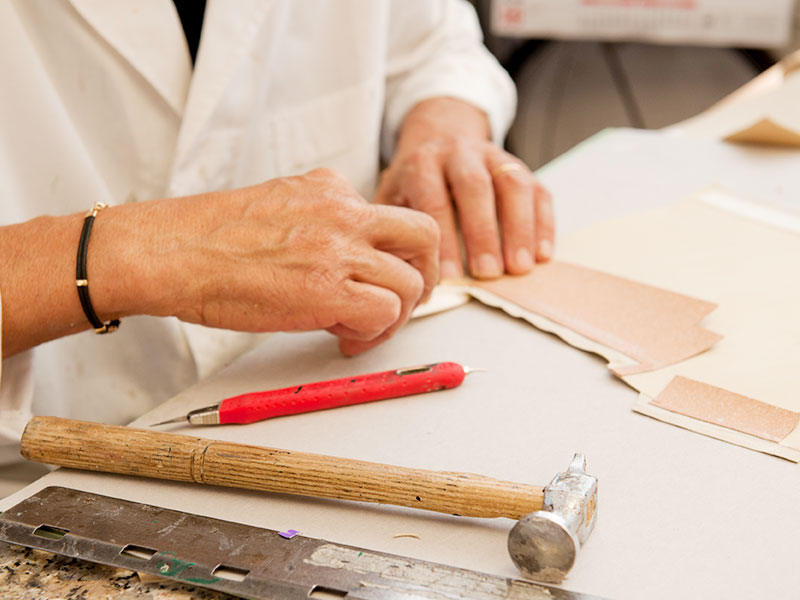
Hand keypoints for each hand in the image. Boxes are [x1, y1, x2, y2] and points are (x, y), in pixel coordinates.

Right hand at [94, 168, 438, 355]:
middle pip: (425, 235)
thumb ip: (319, 220)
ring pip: (411, 283)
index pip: (392, 216)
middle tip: (404, 300)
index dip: (397, 254)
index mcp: (330, 188)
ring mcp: (339, 249)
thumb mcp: (275, 204)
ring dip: (394, 314)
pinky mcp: (328, 289)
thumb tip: (342, 258)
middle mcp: (343, 212)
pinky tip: (342, 336)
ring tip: (359, 330)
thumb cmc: (207, 236)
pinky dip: (372, 332)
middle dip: (426, 273)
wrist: (170, 251)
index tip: (384, 278)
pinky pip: (384, 312)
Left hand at [375, 98, 553, 279]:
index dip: (444, 240)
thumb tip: (400, 277)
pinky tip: (542, 256)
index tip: (450, 276)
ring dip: (519, 229)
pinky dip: (543, 224)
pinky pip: (538, 191)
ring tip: (519, 268)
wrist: (439, 136)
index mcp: (423, 162)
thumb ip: (394, 229)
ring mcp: (494, 156)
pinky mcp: (520, 167)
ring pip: (513, 185)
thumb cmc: (413, 183)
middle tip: (488, 273)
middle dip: (483, 233)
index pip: (434, 201)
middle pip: (476, 187)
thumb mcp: (391, 197)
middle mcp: (460, 153)